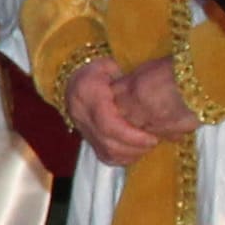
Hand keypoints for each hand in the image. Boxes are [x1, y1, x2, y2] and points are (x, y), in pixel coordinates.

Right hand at [64, 53, 190, 165]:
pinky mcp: (86, 138)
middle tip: (154, 141)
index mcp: (88, 94)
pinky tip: (135, 152)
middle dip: (135, 146)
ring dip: (130, 153)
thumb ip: (127, 82)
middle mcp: (82, 115)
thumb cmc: (96, 70)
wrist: (71, 78)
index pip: (108, 124)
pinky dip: (122, 158)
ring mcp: (82, 128)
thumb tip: (148, 99)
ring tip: (147, 146)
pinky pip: (104, 156)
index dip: (131, 135)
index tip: (152, 137)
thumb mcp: (110, 66)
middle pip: (108, 142)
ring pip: (106, 152)